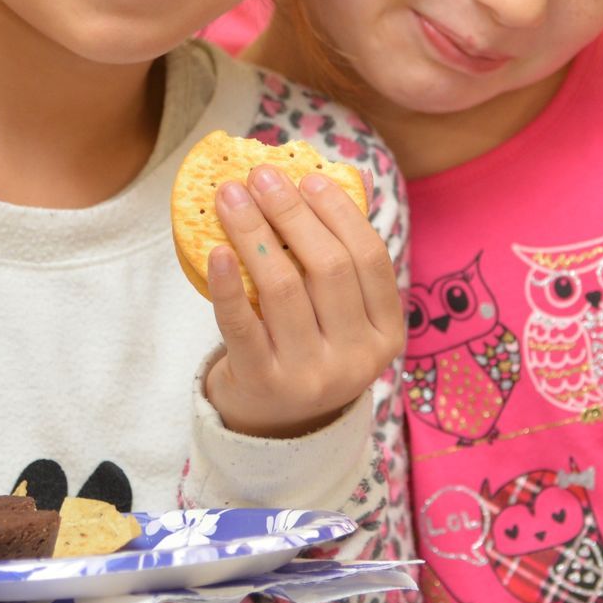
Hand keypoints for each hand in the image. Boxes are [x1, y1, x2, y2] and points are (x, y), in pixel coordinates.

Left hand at [203, 166, 404, 439]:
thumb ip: (340, 264)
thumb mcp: (342, 319)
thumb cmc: (308, 348)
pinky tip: (217, 248)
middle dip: (291, 213)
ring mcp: (310, 375)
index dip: (341, 214)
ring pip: (283, 288)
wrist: (275, 426)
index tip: (309, 179)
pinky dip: (228, 283)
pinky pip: (242, 324)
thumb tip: (324, 178)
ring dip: (254, 231)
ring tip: (230, 196)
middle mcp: (355, 358)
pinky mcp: (262, 384)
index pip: (371, 259)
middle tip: (261, 175)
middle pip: (327, 267)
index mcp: (385, 334)